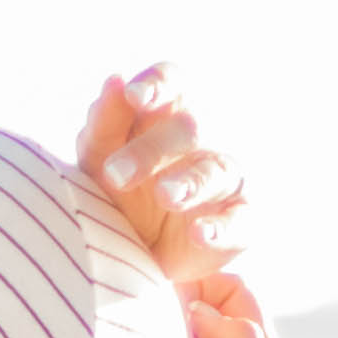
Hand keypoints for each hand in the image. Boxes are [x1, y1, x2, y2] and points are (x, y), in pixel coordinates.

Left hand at [75, 67, 246, 283]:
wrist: (135, 257)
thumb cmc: (120, 196)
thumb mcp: (98, 160)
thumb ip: (103, 122)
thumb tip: (114, 80)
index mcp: (166, 115)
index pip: (173, 82)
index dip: (157, 84)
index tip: (134, 97)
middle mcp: (201, 142)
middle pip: (189, 128)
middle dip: (151, 150)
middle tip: (115, 175)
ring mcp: (223, 181)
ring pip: (216, 171)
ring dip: (191, 183)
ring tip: (166, 196)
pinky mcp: (239, 221)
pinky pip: (238, 220)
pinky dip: (220, 228)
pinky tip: (199, 233)